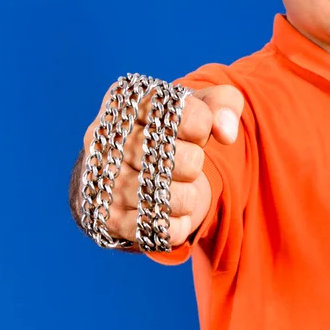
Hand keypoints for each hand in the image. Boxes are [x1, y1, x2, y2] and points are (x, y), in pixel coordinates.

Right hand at [83, 83, 244, 247]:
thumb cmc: (171, 133)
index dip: (201, 126)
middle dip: (194, 163)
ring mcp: (103, 179)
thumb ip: (224, 103)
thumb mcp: (197, 107)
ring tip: (177, 186)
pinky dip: (178, 225)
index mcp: (124, 101)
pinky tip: (172, 211)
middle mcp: (105, 138)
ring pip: (168, 197)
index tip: (195, 132)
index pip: (176, 110)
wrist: (131, 171)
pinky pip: (160, 229)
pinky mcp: (108, 218)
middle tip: (186, 163)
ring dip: (188, 196)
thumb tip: (226, 133)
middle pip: (175, 156)